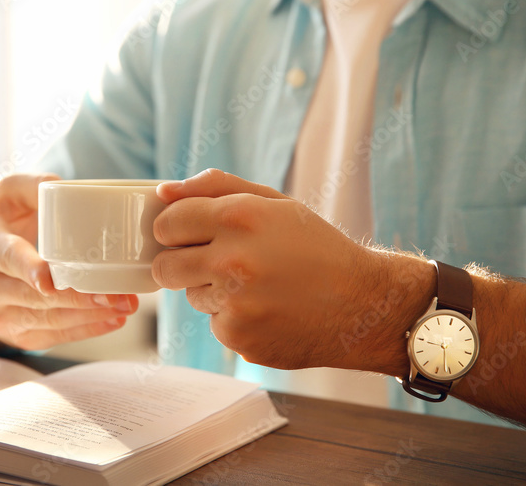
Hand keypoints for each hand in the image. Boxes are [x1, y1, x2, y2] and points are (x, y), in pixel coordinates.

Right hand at [0, 173, 137, 350]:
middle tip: (117, 294)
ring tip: (125, 305)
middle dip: (78, 298)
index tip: (52, 279)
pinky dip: (84, 331)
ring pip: (47, 321)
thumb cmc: (0, 225)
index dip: (29, 270)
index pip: (7, 258)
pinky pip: (51, 338)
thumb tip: (62, 186)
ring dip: (89, 316)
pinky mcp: (13, 335)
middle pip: (35, 297)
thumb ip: (30, 185)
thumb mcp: (6, 196)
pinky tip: (112, 320)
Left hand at [151, 169, 427, 372]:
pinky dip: (233, 317)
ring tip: (256, 285)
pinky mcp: (239, 337)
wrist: (363, 304)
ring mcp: (235, 303)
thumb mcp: (274, 203)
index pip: (168, 223)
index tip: (185, 233)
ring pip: (190, 295)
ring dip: (211, 291)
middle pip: (165, 266)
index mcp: (239, 217)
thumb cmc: (315, 248)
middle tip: (210, 262)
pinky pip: (214, 323)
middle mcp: (233, 260)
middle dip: (178, 263)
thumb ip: (216, 188)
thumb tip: (163, 192)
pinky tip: (266, 310)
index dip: (174, 229)